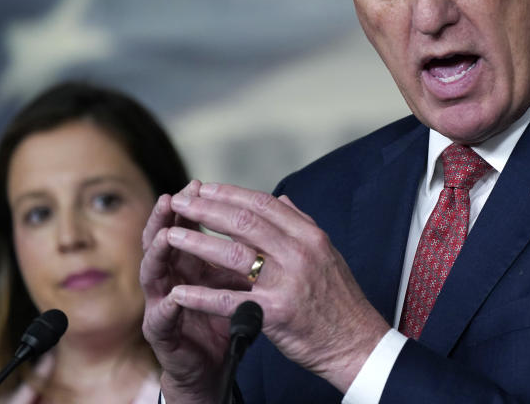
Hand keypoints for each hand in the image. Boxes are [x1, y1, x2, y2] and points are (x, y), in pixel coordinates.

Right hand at [140, 180, 250, 403]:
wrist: (215, 363)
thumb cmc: (226, 315)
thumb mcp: (238, 276)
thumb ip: (243, 247)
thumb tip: (261, 213)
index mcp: (189, 260)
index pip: (184, 225)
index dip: (191, 206)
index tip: (199, 184)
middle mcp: (170, 276)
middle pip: (160, 239)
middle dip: (166, 218)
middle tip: (173, 198)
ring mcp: (161, 303)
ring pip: (152, 272)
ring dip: (159, 253)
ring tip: (166, 235)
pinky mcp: (162, 333)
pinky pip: (163, 317)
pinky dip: (169, 305)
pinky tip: (175, 295)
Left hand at [164, 182, 390, 392]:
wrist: (358, 342)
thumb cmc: (339, 300)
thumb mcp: (327, 254)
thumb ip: (301, 225)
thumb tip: (282, 199)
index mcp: (310, 236)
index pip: (264, 204)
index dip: (230, 194)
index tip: (205, 188)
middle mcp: (299, 253)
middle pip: (244, 222)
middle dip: (207, 209)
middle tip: (180, 202)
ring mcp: (288, 282)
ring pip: (233, 255)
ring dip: (197, 243)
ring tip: (171, 236)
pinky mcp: (276, 313)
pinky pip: (230, 300)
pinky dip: (201, 296)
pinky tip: (179, 292)